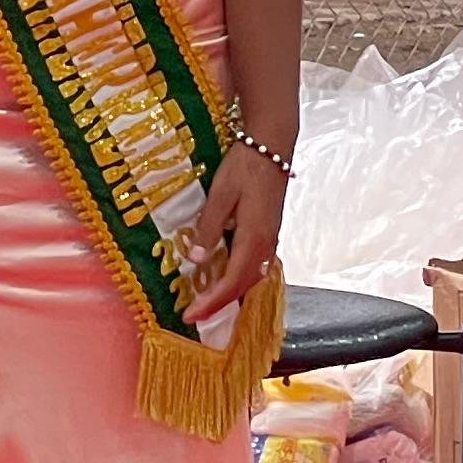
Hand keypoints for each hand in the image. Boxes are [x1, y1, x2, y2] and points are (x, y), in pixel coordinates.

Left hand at [182, 144, 286, 325]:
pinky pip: (255, 266)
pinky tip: (224, 279)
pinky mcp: (269, 233)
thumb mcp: (220, 195)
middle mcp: (266, 245)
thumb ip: (209, 228)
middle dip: (219, 304)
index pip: (231, 282)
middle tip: (194, 314)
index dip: (211, 302)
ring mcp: (270, 240)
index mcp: (253, 238)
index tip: (191, 315)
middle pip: (243, 286)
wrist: (272, 147)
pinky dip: (238, 279)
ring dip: (230, 294)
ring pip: (251, 278)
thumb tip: (194, 260)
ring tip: (206, 302)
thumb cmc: (245, 167)